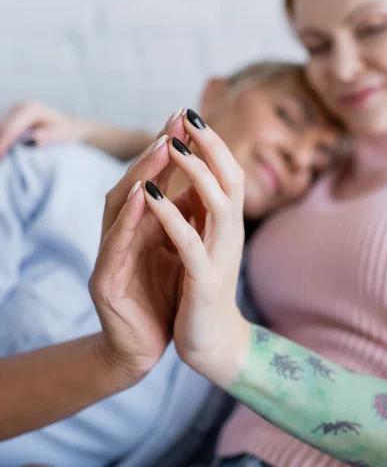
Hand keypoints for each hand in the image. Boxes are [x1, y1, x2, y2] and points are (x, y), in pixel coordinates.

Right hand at [0, 101, 89, 156]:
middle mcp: (20, 107)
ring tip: (2, 159)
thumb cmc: (67, 131)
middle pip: (2, 127)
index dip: (3, 143)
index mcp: (31, 109)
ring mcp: (15, 111)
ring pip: (0, 128)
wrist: (70, 126)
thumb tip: (36, 138)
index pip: (11, 128)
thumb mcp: (63, 133)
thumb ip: (50, 135)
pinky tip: (4, 153)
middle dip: (0, 144)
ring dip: (0, 142)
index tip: (1, 157)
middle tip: (0, 161)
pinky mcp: (12, 118)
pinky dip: (3, 141)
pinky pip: (3, 130)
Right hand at [89, 110, 190, 380]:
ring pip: (119, 207)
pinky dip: (128, 219)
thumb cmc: (163, 296)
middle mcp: (122, 234)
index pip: (154, 180)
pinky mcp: (105, 282)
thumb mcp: (177, 250)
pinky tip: (142, 196)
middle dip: (156, 151)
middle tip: (176, 120)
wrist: (145, 348)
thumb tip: (200, 181)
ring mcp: (110, 256)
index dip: (169, 148)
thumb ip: (180, 219)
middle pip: (135, 184)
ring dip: (141, 175)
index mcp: (141, 228)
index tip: (188, 118)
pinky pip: (114, 246)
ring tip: (162, 147)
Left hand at [142, 111, 248, 386]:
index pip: (227, 172)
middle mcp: (231, 234)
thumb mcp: (204, 241)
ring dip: (195, 172)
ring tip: (173, 145)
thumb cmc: (201, 288)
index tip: (190, 113)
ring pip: (218, 203)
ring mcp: (221, 256)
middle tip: (188, 114)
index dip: (211, 142)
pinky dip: (171, 216)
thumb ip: (202, 210)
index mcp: (227, 224)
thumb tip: (195, 172)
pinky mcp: (205, 281)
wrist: (211, 343)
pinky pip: (190, 243)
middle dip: (210, 144)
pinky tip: (151, 196)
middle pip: (230, 178)